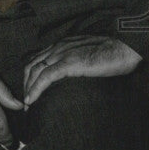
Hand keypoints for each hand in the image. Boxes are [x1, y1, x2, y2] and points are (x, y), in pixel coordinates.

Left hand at [23, 35, 141, 105]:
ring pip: (35, 71)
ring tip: (27, 104)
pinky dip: (36, 89)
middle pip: (31, 65)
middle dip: (25, 84)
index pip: (37, 59)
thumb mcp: (86, 55)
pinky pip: (46, 77)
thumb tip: (71, 76)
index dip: (29, 76)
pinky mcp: (69, 63)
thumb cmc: (110, 53)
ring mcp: (62, 54)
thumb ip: (74, 62)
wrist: (123, 47)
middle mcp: (57, 47)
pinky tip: (32, 100)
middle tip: (25, 101)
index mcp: (60, 45)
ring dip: (28, 89)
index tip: (29, 90)